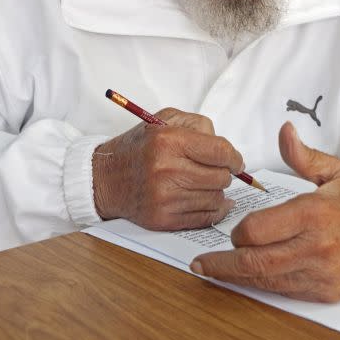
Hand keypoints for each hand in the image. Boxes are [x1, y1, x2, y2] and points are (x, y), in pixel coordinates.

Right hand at [92, 107, 243, 229]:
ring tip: (202, 183)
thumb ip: (199, 125)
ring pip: (216, 198)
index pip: (220, 151)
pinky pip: (205, 218)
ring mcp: (165, 198)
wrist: (104, 178)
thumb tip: (227, 150)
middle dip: (223, 173)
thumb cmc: (138, 148)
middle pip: (221, 177)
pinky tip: (207, 200)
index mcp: (169, 141)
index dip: (234, 157)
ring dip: (216, 191)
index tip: (235, 161)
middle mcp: (167, 170)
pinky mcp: (164, 219)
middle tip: (215, 170)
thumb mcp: (164, 120)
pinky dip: (213, 210)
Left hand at [190, 123, 339, 301]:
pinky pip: (286, 291)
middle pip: (255, 261)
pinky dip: (265, 285)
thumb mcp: (335, 170)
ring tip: (217, 272)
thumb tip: (283, 129)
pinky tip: (252, 278)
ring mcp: (323, 273)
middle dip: (223, 264)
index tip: (235, 231)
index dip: (238, 232)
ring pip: (267, 281)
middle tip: (202, 264)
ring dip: (238, 278)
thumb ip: (301, 155)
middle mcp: (316, 246)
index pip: (256, 230)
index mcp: (313, 212)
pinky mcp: (328, 291)